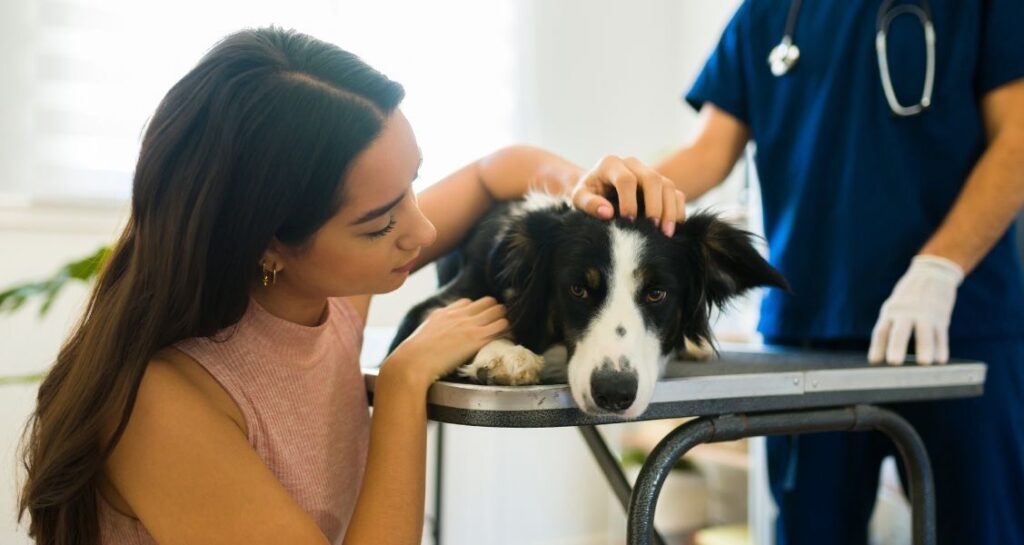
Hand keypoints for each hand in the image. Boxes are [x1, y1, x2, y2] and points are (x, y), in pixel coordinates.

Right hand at [385, 297, 508, 386]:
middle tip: (498, 324)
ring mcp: (469, 324)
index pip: (468, 302)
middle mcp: (458, 315)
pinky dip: (508, 330)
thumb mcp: (423, 337)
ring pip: (498, 310)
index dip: (476, 311)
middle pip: (487, 302)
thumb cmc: (413, 356)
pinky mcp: (476, 337)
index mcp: (444, 313)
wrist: (413, 362)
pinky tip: (510, 337)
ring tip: (506, 330)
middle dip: (494, 310)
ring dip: (503, 318)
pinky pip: (501, 326)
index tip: (480, 319)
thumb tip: (435, 340)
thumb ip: (433, 332)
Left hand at [570, 155, 686, 235]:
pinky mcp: (661, 184)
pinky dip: (678, 210)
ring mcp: (649, 172)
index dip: (629, 201)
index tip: (628, 222)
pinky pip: (676, 194)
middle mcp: (633, 164)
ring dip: (669, 210)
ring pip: (667, 185)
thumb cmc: (587, 195)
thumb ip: (589, 204)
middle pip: (652, 179)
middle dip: (655, 205)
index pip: (626, 179)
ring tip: (665, 233)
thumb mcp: (579, 198)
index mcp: (610, 164)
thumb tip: (607, 212)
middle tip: (652, 228)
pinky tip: (672, 228)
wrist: (597, 191)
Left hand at [868, 255, 963, 364]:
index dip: (877, 346)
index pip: (881, 331)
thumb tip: (875, 360)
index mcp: (891, 312)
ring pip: (925, 333)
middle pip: (900, 331)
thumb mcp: (893, 308)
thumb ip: (887, 331)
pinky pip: (941, 334)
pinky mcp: (941, 317)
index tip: (873, 362)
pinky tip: (941, 360)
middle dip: (897, 346)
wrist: (932, 273)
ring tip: (923, 363)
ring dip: (925, 348)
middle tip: (894, 362)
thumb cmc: (907, 299)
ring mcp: (925, 314)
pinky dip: (941, 347)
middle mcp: (906, 313)